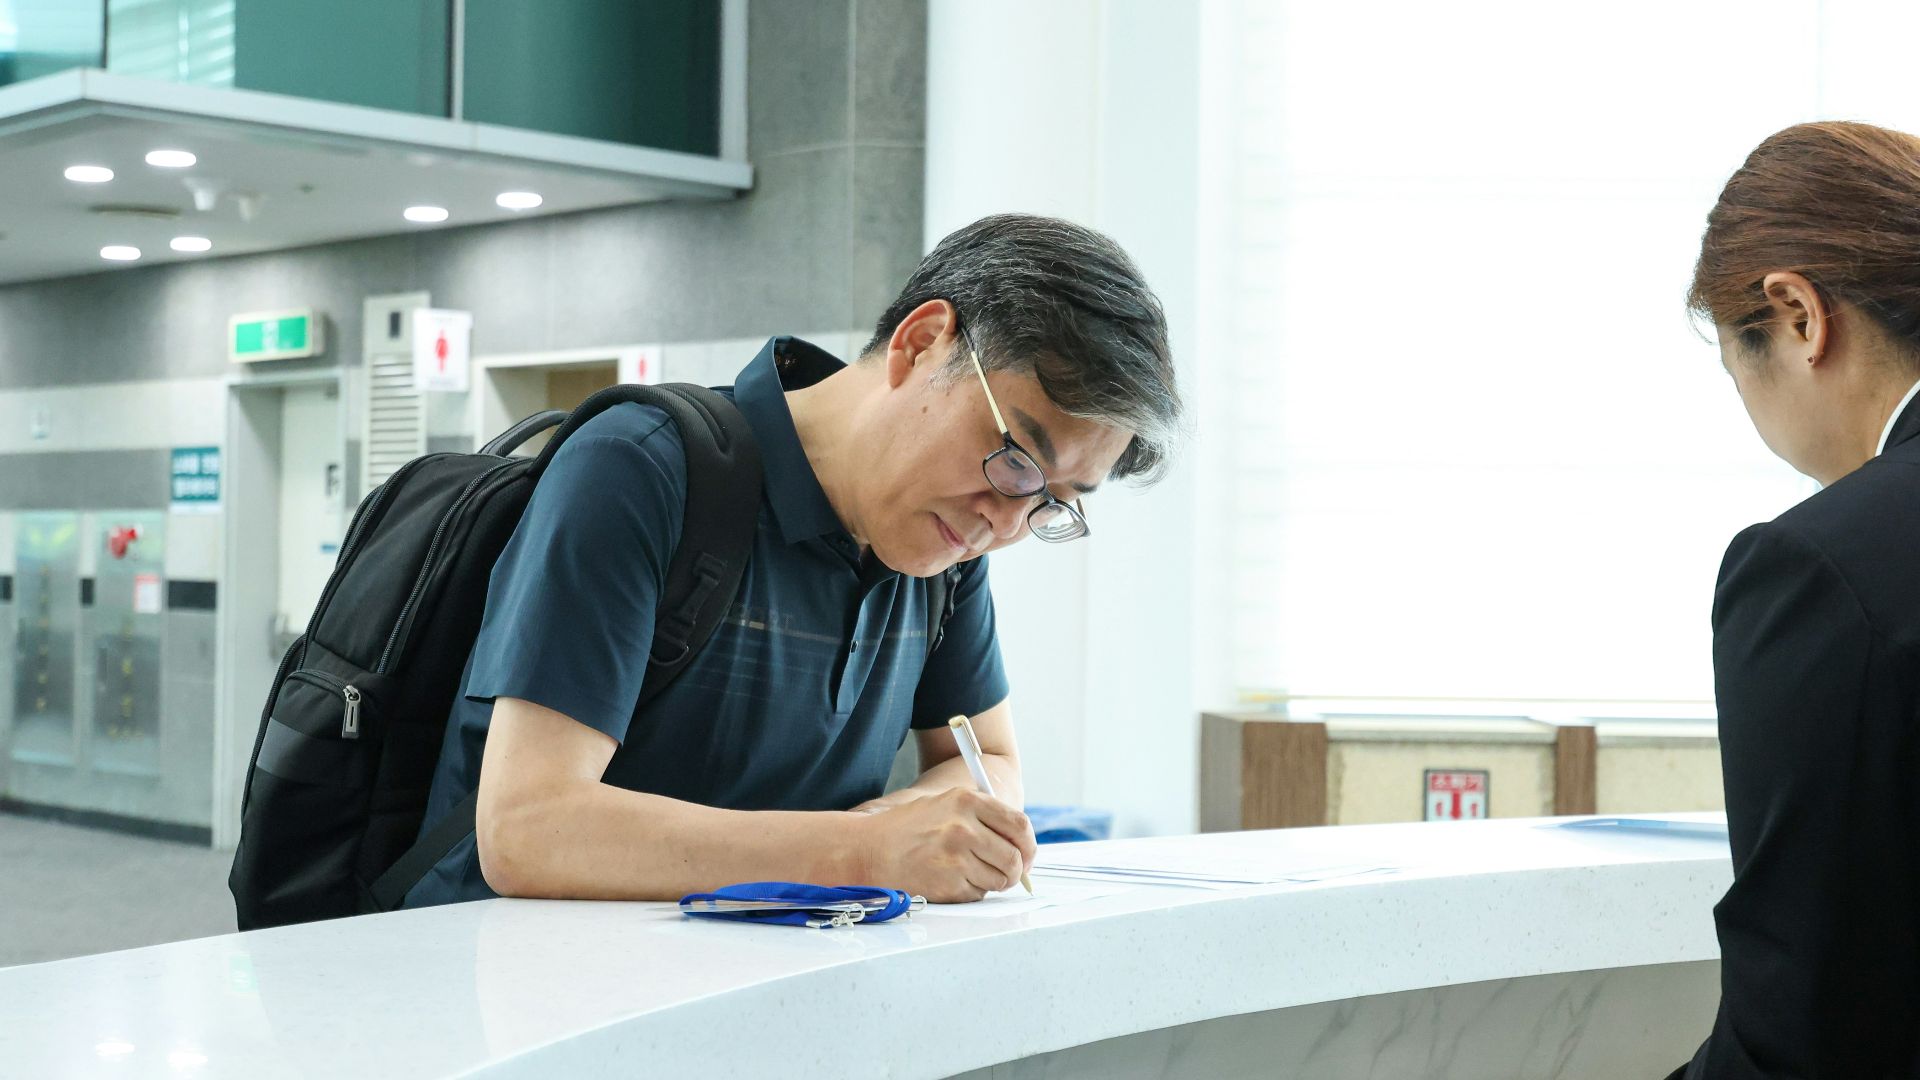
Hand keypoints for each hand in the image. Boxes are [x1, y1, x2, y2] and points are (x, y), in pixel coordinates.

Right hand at [848, 787, 1036, 902]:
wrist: (866, 851)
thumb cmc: (906, 829)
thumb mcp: (944, 805)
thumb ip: (981, 818)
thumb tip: (1019, 844)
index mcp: (966, 801)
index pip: (1019, 825)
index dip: (1029, 846)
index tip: (1026, 856)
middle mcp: (964, 827)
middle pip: (1014, 858)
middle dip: (1014, 871)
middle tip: (1005, 874)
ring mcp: (956, 857)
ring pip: (1000, 880)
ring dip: (991, 883)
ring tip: (969, 874)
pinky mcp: (948, 884)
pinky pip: (978, 894)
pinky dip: (971, 892)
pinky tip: (950, 881)